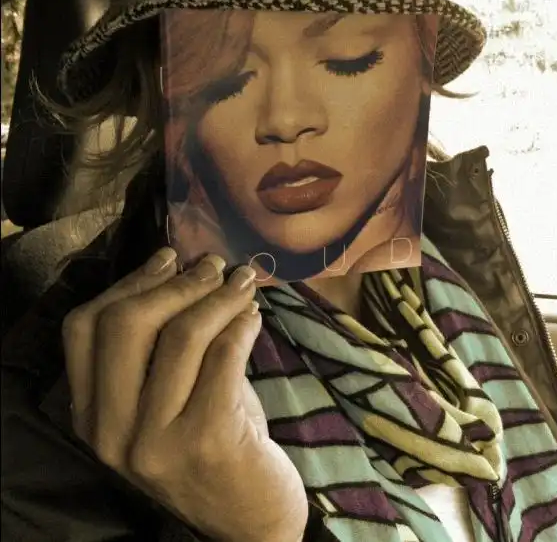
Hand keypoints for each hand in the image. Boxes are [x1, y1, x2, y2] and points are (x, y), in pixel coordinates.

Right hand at [62, 248, 307, 541]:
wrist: (247, 516)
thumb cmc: (207, 441)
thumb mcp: (163, 398)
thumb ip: (157, 343)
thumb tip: (176, 265)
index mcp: (90, 415)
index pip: (84, 328)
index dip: (128, 283)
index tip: (167, 259)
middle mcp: (111, 432)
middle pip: (126, 323)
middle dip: (176, 283)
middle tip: (213, 266)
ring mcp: (155, 442)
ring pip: (180, 335)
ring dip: (218, 296)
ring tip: (241, 283)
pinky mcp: (205, 440)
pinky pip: (223, 356)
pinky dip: (241, 323)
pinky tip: (253, 316)